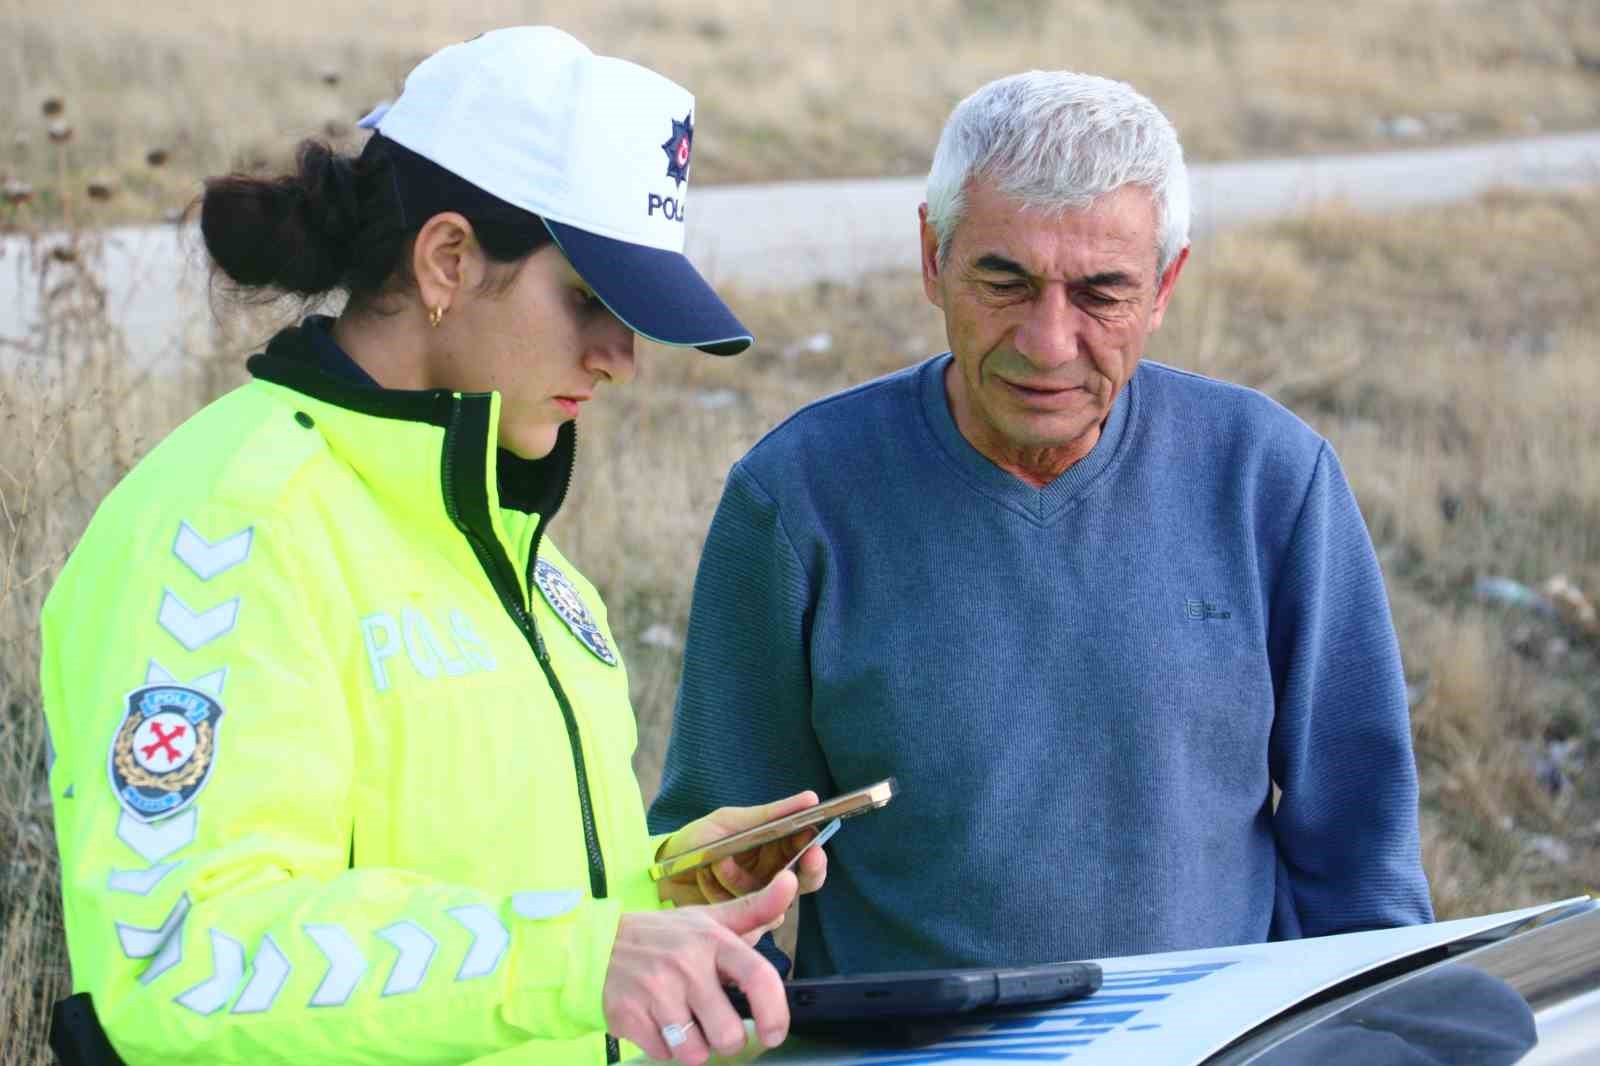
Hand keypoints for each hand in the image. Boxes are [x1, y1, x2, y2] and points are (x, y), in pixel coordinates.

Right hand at [604, 871, 797, 1063]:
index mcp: (712, 940)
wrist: (596, 944)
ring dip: (693, 1047)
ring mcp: (655, 991)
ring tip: (683, 1021)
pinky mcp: (629, 1015)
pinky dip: (664, 1047)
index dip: (775, 1012)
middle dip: (727, 1039)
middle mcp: (686, 964)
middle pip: (728, 1033)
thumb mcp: (709, 919)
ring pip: (695, 1052)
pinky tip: (657, 1022)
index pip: (757, 977)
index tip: (775, 1033)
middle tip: (716, 1025)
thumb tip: (790, 883)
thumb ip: (755, 909)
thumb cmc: (663, 936)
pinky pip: (663, 1054)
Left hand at [657, 790, 827, 906]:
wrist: (658, 872)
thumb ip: (770, 815)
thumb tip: (811, 798)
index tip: (815, 847)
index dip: (816, 852)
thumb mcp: (730, 823)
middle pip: (804, 882)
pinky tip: (705, 881)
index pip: (809, 853)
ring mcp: (756, 904)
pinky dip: (724, 896)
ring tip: (716, 862)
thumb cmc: (696, 843)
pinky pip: (748, 920)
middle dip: (805, 873)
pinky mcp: (738, 926)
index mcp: (775, 850)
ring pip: (775, 904)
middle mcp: (772, 879)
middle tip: (799, 865)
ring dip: (743, 881)